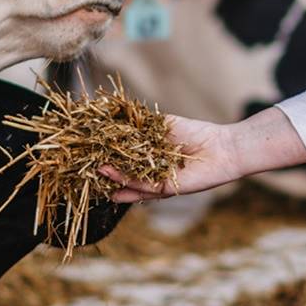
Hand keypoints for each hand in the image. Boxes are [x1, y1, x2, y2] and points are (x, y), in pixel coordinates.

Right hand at [104, 107, 305, 202]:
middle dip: (103, 172)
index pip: (122, 157)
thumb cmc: (195, 132)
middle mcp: (149, 172)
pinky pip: (143, 187)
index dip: (105, 154)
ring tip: (95, 171)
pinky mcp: (165, 190)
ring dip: (112, 178)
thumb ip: (137, 124)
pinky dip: (127, 181)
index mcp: (148, 157)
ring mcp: (156, 182)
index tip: (87, 148)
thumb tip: (111, 115)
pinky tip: (113, 174)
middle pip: (122, 174)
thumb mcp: (159, 124)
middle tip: (84, 166)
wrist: (221, 147)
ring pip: (129, 183)